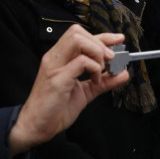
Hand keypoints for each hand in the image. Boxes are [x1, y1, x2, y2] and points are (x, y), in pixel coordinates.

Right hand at [8, 25, 128, 154]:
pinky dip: (94, 68)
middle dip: (100, 42)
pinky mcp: (57, 78)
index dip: (103, 35)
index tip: (118, 40)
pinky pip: (80, 62)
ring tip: (102, 69)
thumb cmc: (56, 109)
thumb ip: (104, 81)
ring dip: (97, 52)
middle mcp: (55, 58)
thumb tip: (123, 73)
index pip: (81, 35)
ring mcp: (54, 66)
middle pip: (78, 32)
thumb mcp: (85, 92)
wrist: (37, 126)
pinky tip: (95, 80)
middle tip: (111, 59)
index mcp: (59, 58)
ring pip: (78, 40)